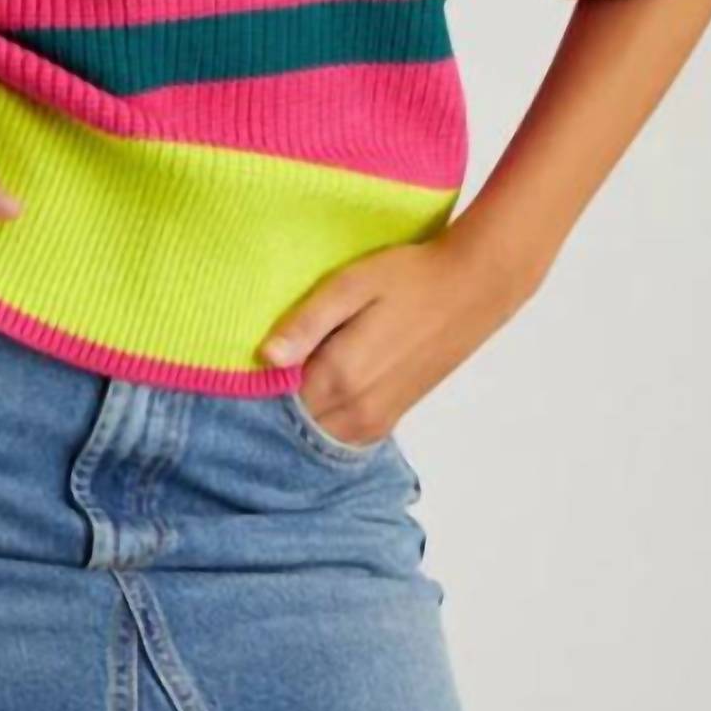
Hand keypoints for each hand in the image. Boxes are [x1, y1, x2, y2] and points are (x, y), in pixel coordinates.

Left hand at [258, 224, 541, 445]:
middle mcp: (357, 410)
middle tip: (258, 368)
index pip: (273, 401)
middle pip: (292, 423)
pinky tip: (319, 383)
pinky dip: (323, 417)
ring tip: (289, 373)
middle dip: (271, 403)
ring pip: (316, 433)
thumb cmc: (409, 276)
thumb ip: (308, 323)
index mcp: (341, 375)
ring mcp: (377, 420)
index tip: (237, 366)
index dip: (252, 385)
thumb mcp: (351, 284)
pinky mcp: (391, 417)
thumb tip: (266, 357)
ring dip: (298, 412)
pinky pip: (341, 434)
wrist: (473, 288)